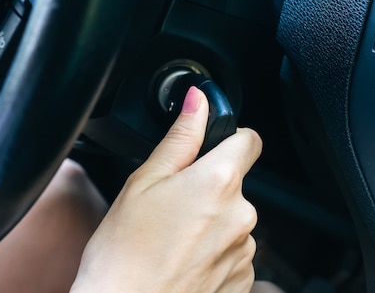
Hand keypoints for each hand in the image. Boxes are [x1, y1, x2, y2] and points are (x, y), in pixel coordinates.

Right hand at [70, 86, 261, 292]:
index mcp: (218, 181)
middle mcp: (242, 214)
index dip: (230, 137)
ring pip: (233, 218)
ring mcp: (244, 250)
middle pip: (235, 183)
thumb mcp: (144, 182)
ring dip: (211, 221)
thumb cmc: (125, 253)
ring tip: (173, 237)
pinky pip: (233, 251)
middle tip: (171, 204)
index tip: (211, 147)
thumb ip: (180, 137)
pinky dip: (214, 251)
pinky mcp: (242, 279)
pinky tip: (183, 260)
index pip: (249, 140)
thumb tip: (197, 101)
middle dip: (208, 187)